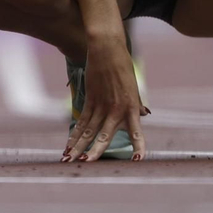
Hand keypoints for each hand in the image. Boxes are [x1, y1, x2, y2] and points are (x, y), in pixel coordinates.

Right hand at [63, 36, 147, 162]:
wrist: (107, 48)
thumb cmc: (123, 67)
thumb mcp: (134, 87)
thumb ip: (136, 104)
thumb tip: (144, 114)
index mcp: (132, 107)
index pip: (136, 131)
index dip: (138, 145)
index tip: (138, 159)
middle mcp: (116, 109)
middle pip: (103, 135)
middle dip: (95, 151)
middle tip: (87, 164)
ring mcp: (101, 104)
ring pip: (88, 130)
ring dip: (78, 146)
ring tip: (70, 160)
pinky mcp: (90, 99)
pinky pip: (81, 120)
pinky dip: (74, 134)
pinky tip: (68, 145)